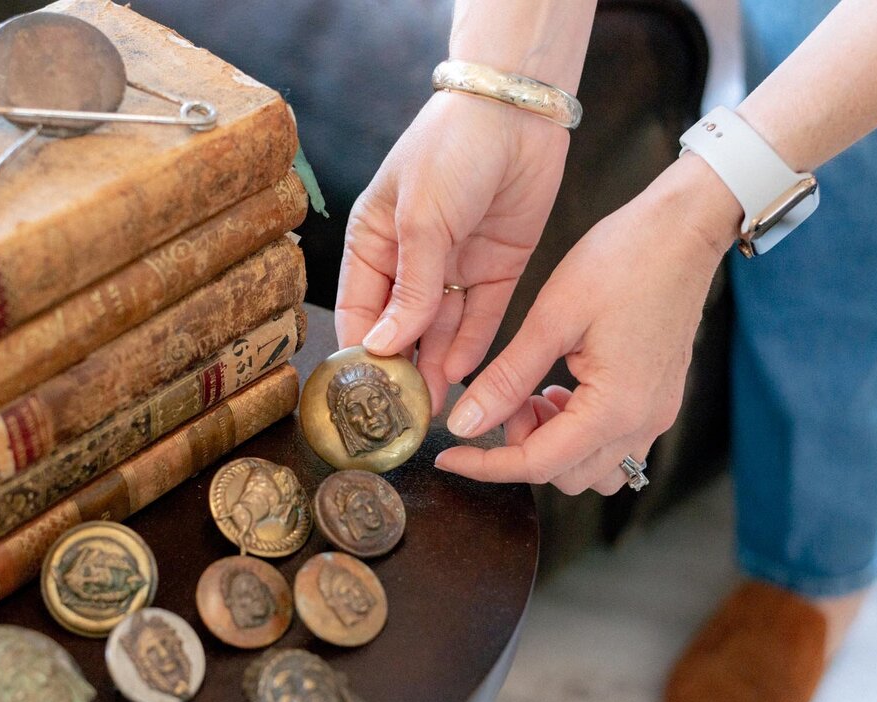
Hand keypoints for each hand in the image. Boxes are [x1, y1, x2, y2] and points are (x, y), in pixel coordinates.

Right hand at [335, 90, 569, 413]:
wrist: (517, 112)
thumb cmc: (449, 149)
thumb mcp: (421, 219)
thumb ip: (410, 287)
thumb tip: (387, 345)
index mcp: (373, 242)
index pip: (359, 311)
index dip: (361, 353)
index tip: (365, 394)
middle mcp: (411, 259)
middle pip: (402, 328)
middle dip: (403, 369)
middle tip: (404, 413)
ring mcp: (454, 266)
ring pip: (441, 329)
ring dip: (437, 366)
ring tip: (433, 407)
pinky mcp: (496, 268)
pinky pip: (481, 317)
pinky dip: (471, 345)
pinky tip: (461, 374)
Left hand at [435, 154, 740, 493]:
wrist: (682, 230)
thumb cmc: (621, 262)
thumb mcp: (551, 320)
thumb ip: (506, 379)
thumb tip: (465, 424)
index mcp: (615, 407)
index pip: (538, 464)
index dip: (486, 465)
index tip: (449, 454)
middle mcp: (643, 422)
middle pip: (566, 476)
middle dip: (523, 448)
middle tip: (503, 400)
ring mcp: (656, 414)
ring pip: (593, 468)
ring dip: (553, 445)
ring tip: (531, 394)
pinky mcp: (657, 400)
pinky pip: (613, 443)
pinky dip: (577, 432)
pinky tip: (559, 387)